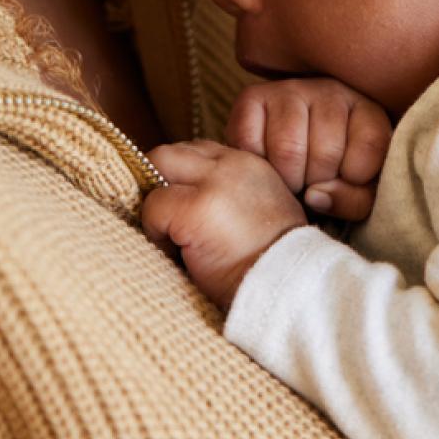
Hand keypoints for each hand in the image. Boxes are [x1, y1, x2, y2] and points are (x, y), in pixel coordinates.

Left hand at [142, 141, 306, 309]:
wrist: (285, 288)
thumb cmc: (271, 261)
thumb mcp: (262, 210)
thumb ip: (230, 192)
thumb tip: (190, 195)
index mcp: (250, 163)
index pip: (198, 151)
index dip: (181, 178)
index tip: (183, 208)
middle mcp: (232, 164)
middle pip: (170, 152)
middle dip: (159, 182)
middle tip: (167, 220)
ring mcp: (213, 183)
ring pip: (158, 168)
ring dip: (157, 204)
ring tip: (174, 239)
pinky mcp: (194, 208)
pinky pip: (153, 207)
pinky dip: (155, 231)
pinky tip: (178, 254)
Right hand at [226, 78, 392, 220]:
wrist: (294, 156)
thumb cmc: (334, 177)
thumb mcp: (360, 192)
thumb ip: (354, 200)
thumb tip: (314, 195)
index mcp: (367, 110)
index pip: (370, 148)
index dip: (355, 180)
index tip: (344, 182)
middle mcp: (331, 91)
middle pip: (326, 152)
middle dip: (316, 183)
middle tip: (312, 183)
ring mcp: (290, 90)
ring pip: (288, 149)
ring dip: (287, 179)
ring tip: (292, 178)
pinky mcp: (252, 97)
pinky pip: (250, 142)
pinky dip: (258, 166)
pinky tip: (268, 165)